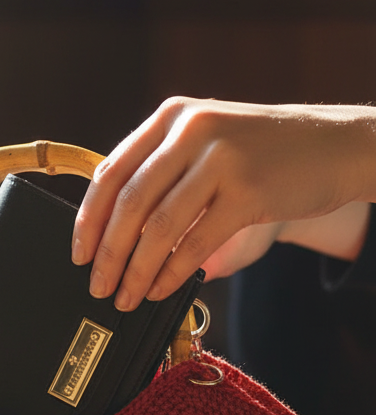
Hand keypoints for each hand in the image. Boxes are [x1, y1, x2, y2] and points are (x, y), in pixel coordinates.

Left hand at [72, 97, 375, 309]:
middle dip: (107, 252)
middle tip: (97, 285)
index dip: (88, 218)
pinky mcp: (248, 191)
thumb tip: (113, 232)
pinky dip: (172, 273)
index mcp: (171, 117)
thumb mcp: (207, 141)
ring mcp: (220, 159)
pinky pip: (195, 242)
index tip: (78, 252)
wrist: (335, 146)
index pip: (112, 171)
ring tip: (125, 296)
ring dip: (135, 270)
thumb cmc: (264, 152)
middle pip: (128, 201)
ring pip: (158, 226)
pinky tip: (161, 291)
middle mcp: (190, 131)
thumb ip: (164, 172)